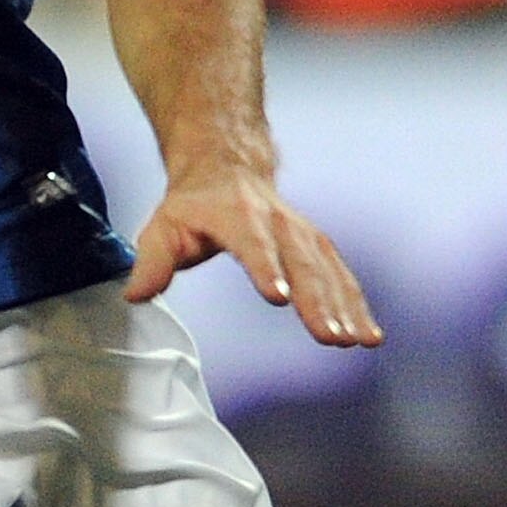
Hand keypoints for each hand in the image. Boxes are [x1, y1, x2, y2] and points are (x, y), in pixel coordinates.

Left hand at [125, 165, 380, 350]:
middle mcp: (277, 221)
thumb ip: (152, 262)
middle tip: (330, 337)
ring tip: (358, 341)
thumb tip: (137, 296)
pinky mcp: (316, 245)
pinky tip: (369, 335)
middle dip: (317, 300)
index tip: (279, 297)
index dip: (266, 268)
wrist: (226, 165)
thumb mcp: (164, 226)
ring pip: (328, 269)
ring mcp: (301, 232)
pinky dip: (357, 303)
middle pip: (301, 262)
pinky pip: (341, 274)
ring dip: (345, 306)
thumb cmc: (192, 206)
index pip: (253, 243)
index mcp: (237, 215)